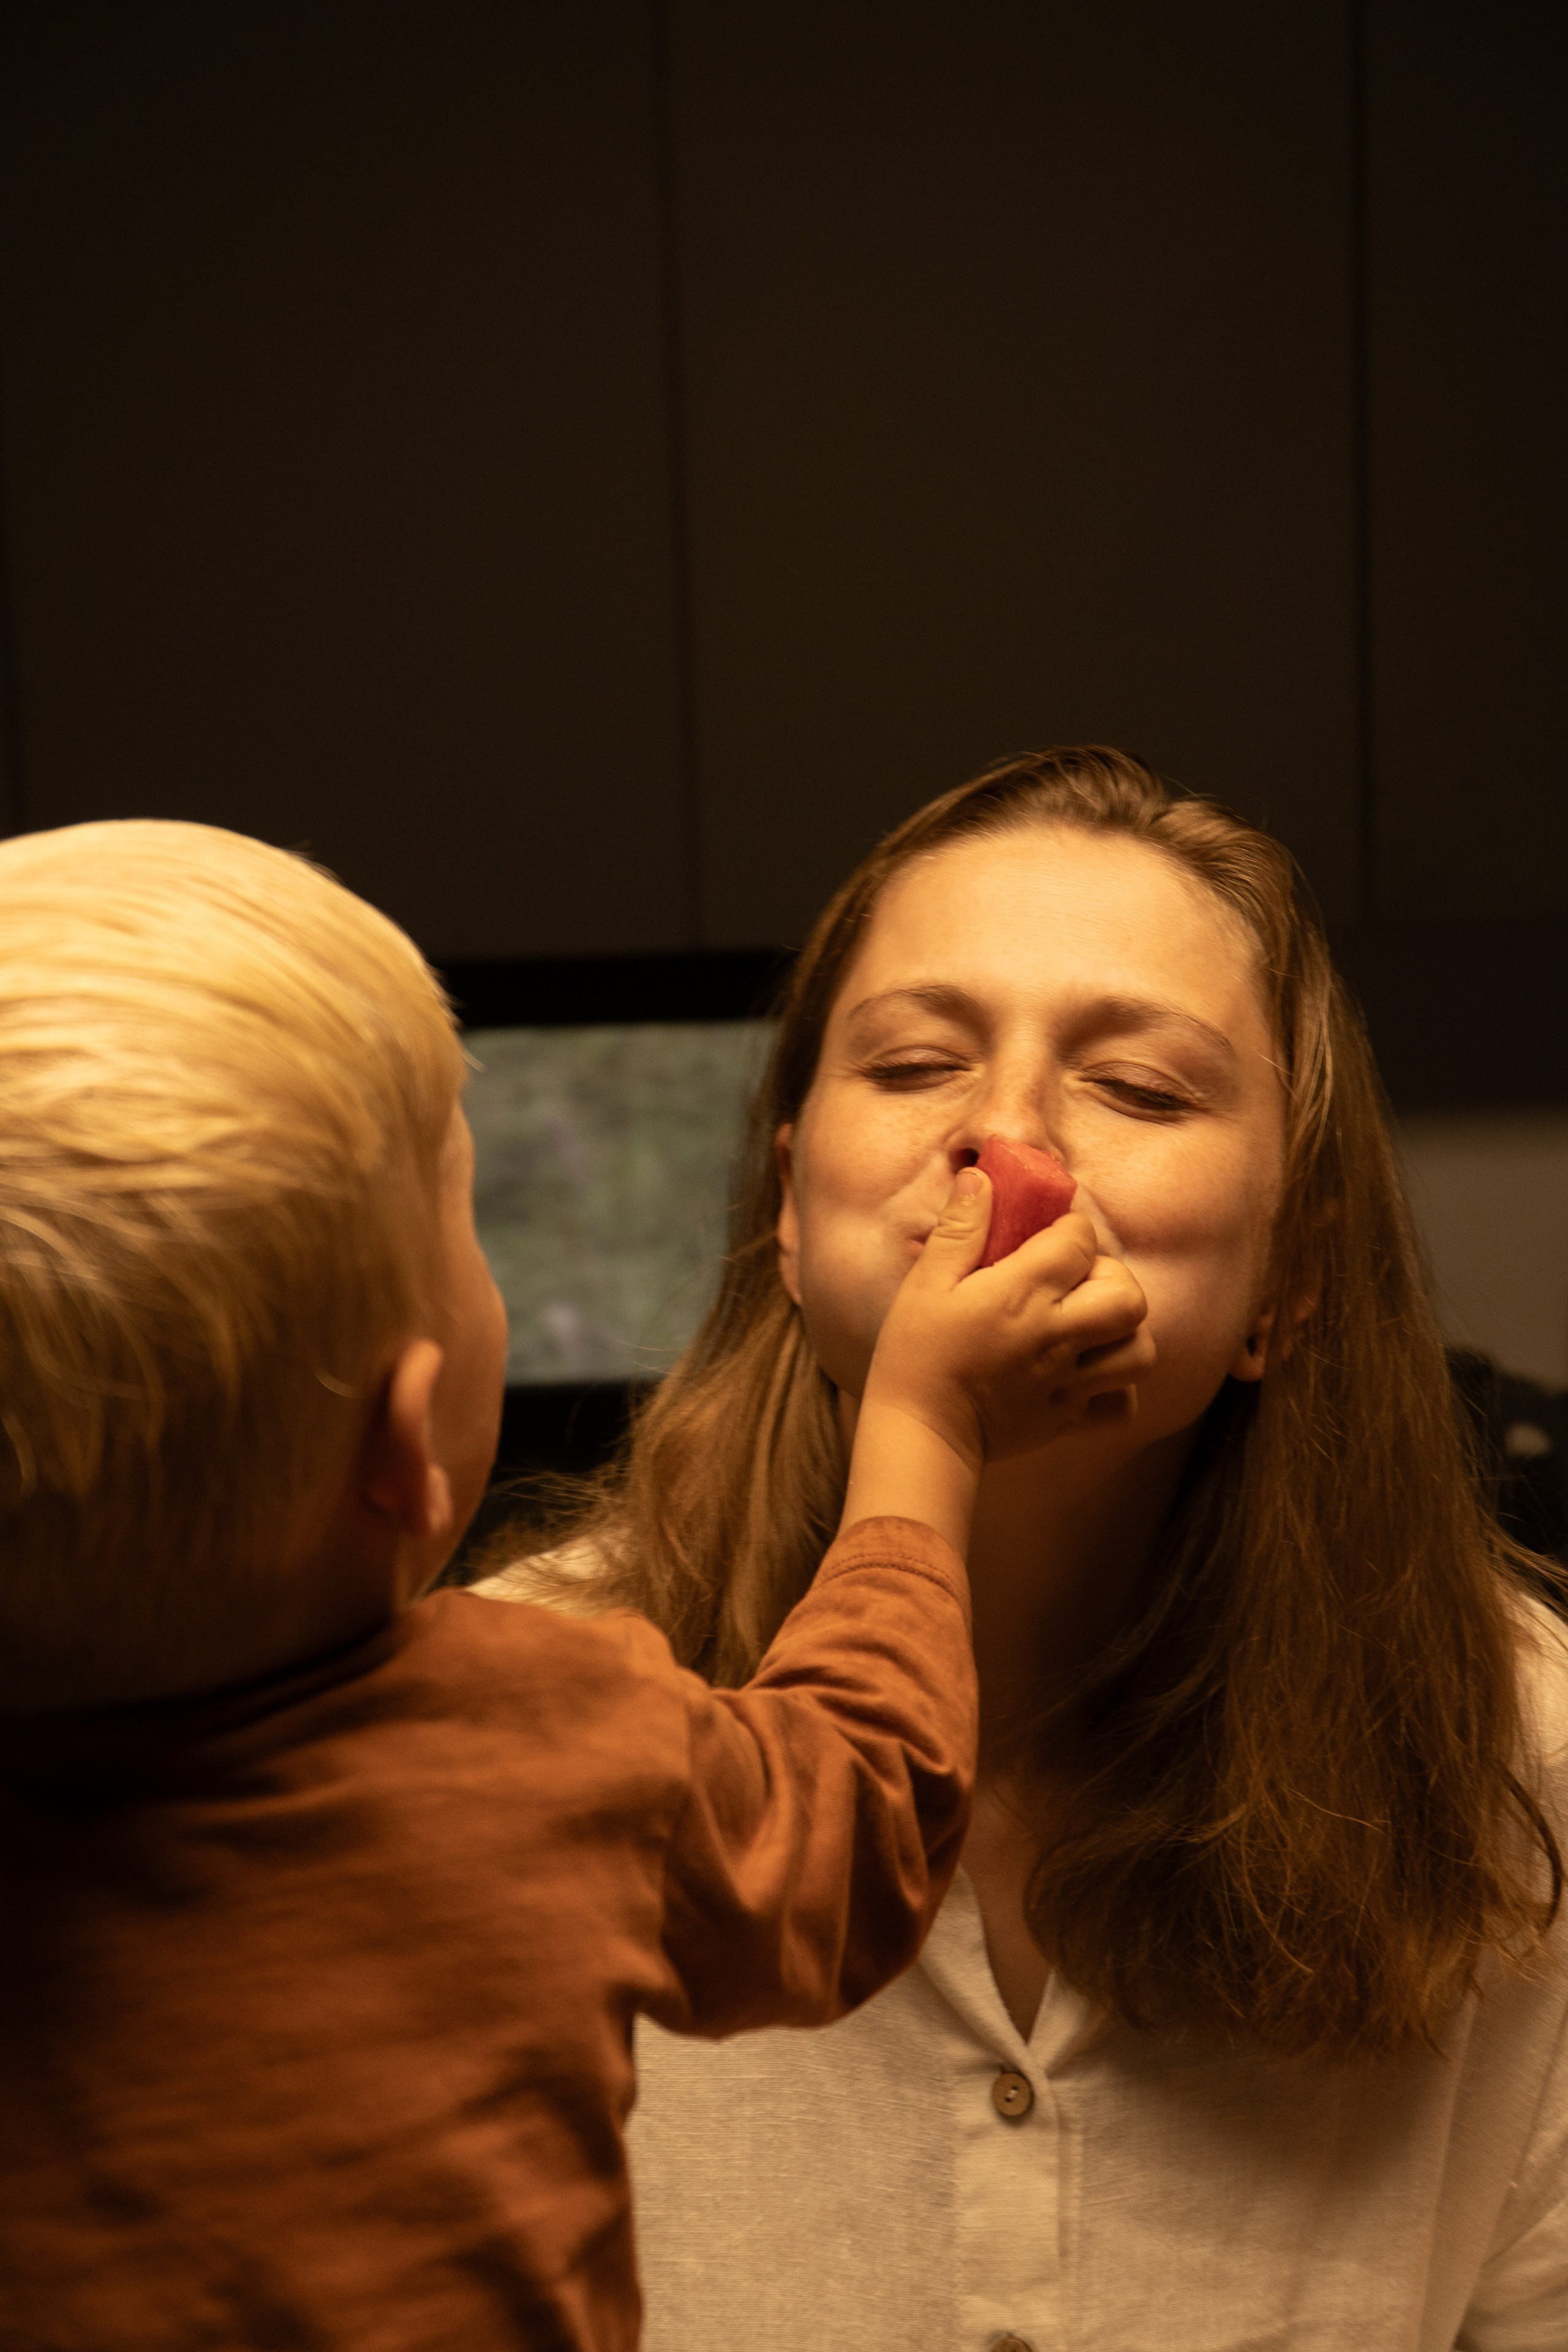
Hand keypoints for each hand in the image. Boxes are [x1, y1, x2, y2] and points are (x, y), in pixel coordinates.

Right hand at [862, 1166, 1154, 1477]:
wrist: (918, 1436)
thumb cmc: (915, 1355)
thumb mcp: (926, 1283)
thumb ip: (961, 1228)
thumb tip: (983, 1179)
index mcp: (1022, 1295)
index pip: (1079, 1242)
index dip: (1070, 1226)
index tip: (1050, 1230)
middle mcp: (1057, 1336)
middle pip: (1128, 1295)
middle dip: (1112, 1276)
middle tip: (1078, 1278)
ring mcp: (1069, 1382)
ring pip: (1139, 1350)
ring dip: (1122, 1329)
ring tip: (1088, 1322)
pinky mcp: (1068, 1419)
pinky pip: (1122, 1402)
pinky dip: (1116, 1386)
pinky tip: (1085, 1371)